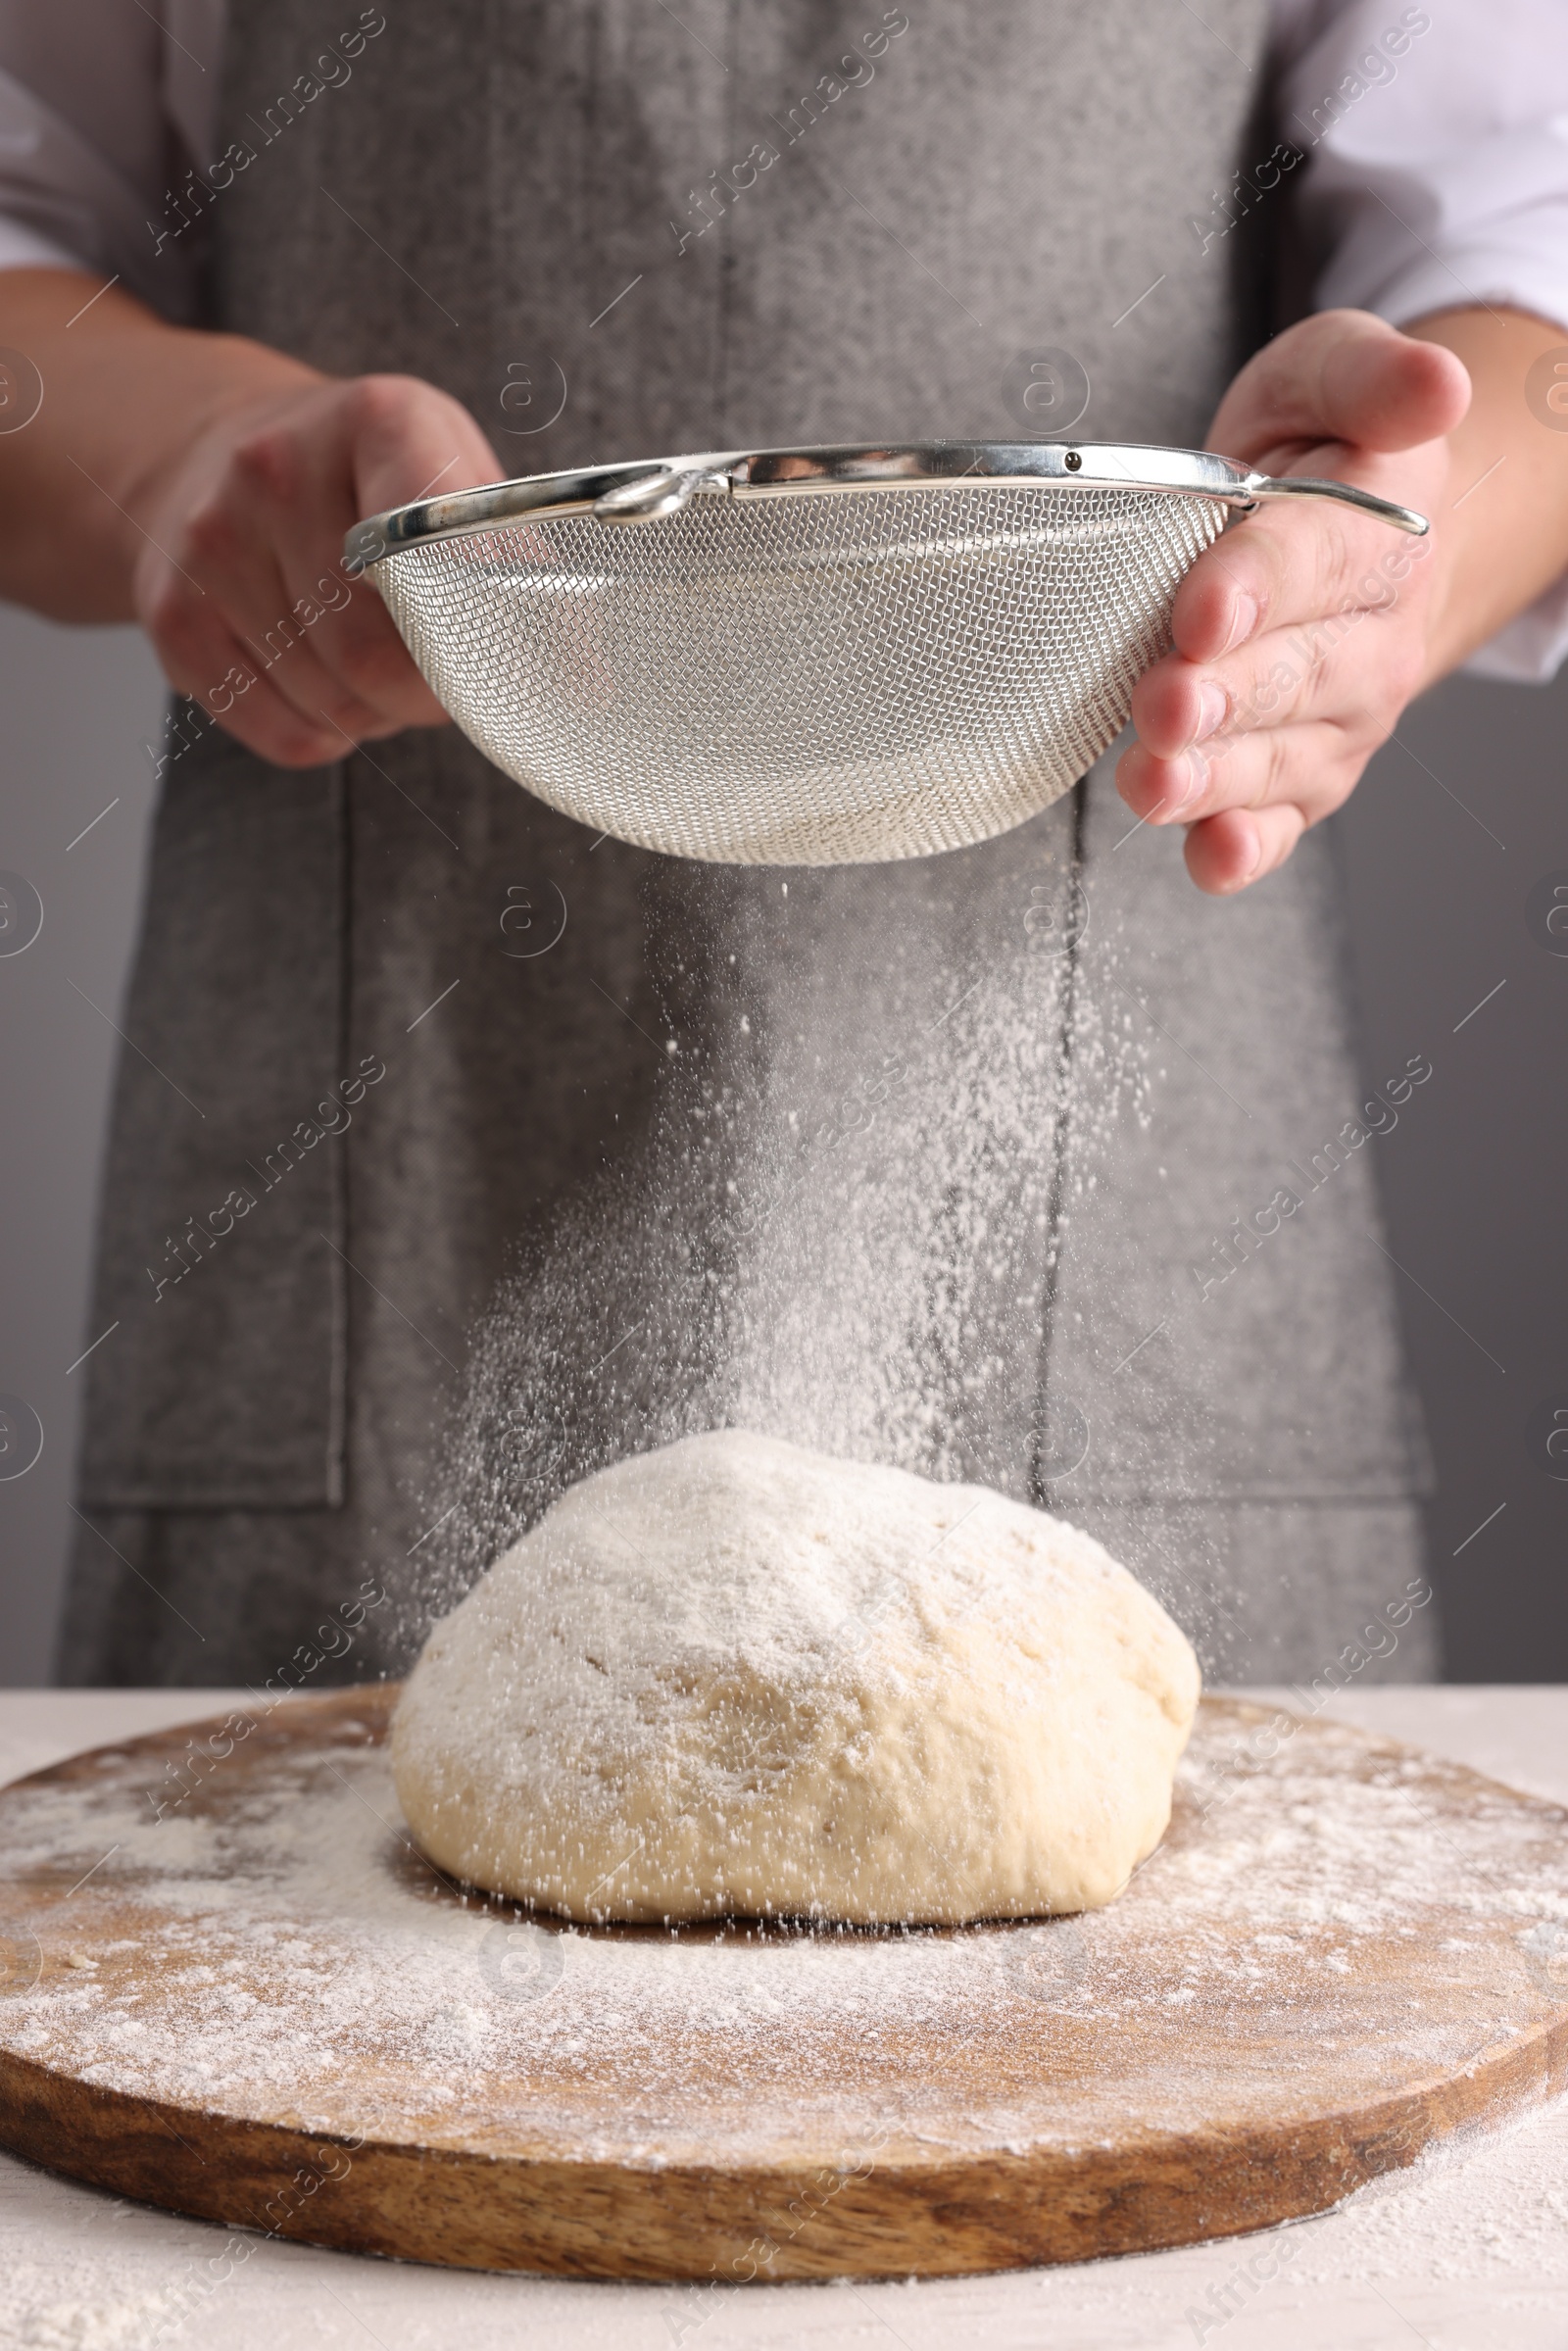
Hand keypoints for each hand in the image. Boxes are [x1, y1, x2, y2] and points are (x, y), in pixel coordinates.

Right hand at [133, 372, 503, 767]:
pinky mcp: (172, 613)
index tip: (493, 661)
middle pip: (375, 656)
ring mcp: (212, 539)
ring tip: (376, 664)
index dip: (471, 636)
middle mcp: (277, 468)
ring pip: (332, 703)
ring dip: (377, 714)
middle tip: (440, 679)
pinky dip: (325, 734)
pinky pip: (283, 733)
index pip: (434, 558)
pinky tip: (325, 684)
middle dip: (426, 694)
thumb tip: (583, 685)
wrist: (216, 454)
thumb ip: (525, 577)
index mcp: (379, 422)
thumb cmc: (372, 488)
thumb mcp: (457, 490)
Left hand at [1115, 309, 1469, 893]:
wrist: (1362, 542)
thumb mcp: (1332, 374)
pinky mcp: (1302, 777)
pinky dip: (1242, 848)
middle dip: (1224, 695)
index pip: (1318, 558)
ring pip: (1277, 759)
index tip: (1203, 609)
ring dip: (1213, 778)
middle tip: (1165, 702)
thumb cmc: (1323, 455)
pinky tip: (1207, 854)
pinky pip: (1278, 826)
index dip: (1259, 585)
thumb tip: (1433, 381)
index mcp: (1379, 529)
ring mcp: (1337, 718)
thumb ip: (1371, 373)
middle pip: (1295, 675)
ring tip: (1153, 780)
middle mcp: (1370, 638)